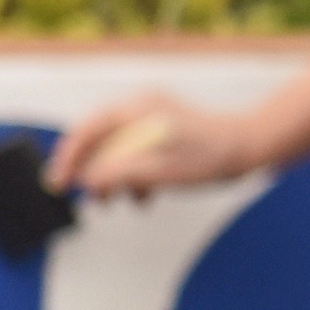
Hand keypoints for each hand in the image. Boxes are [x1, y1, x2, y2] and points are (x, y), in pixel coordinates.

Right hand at [47, 87, 264, 200]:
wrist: (251, 148)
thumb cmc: (211, 155)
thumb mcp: (159, 170)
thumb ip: (119, 173)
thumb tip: (87, 180)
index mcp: (135, 109)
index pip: (87, 131)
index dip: (69, 159)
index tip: (58, 184)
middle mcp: (141, 108)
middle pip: (99, 139)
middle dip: (91, 171)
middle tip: (88, 199)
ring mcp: (153, 118)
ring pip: (118, 149)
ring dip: (113, 177)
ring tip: (113, 202)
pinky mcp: (166, 132)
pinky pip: (138, 153)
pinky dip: (134, 174)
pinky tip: (142, 197)